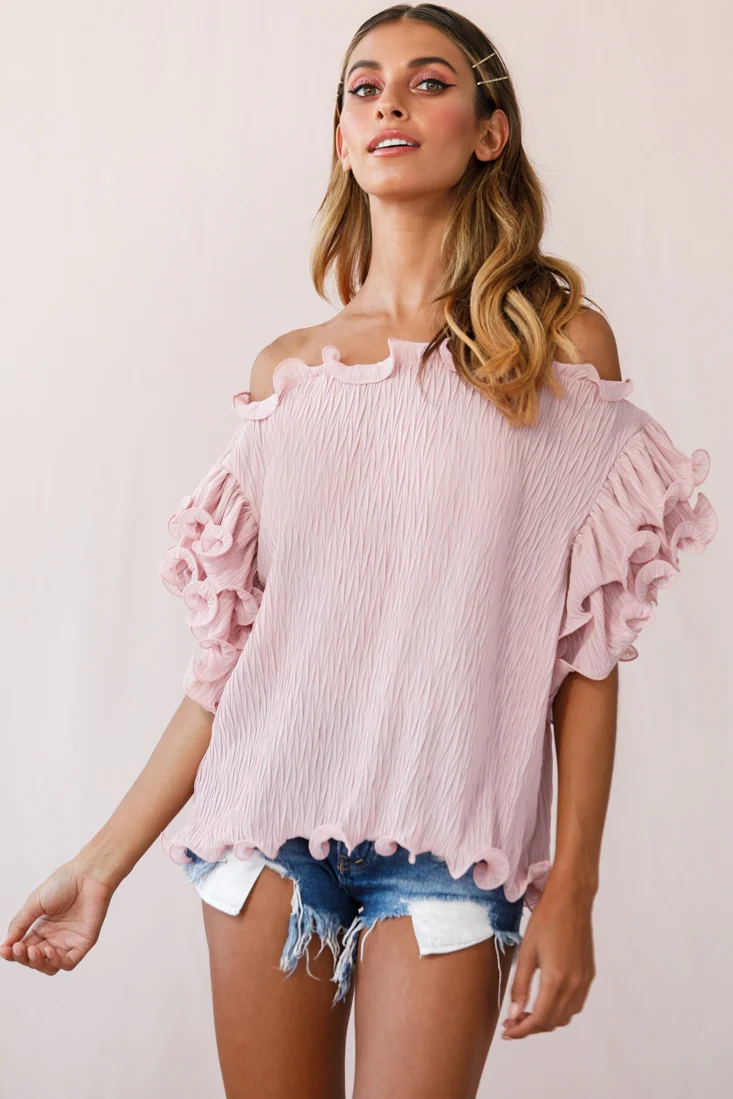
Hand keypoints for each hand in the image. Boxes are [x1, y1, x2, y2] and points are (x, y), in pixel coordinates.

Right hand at [0, 856, 115, 975]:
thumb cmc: (64, 883)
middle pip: (34, 960)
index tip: (4, 950)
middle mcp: (54, 937)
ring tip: (33, 950)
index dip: (13, 953)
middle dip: (24, 958)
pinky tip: (49, 951)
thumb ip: (20, 925)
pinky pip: (68, 963)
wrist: (88, 874)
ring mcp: (69, 941)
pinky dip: (56, 962)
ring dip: (38, 963)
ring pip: (49, 966)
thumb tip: (5, 945)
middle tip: (19, 948)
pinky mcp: (83, 943)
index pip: (24, 948)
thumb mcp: (34, 903)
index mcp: (42, 927)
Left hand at [502, 878, 595, 1038]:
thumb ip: (520, 986)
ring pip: (566, 1016)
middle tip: (512, 1020)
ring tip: (526, 1011)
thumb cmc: (545, 921)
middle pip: (553, 1022)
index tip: (507, 1031)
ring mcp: (585, 982)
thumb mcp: (526, 952)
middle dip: (531, 1027)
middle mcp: (574, 986)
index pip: (538, 1020)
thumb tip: (513, 1013)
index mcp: (556, 980)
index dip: (521, 1030)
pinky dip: (560, 1009)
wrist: (571, 900)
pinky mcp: (589, 975)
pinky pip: (575, 1004)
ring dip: (546, 1019)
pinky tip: (545, 999)